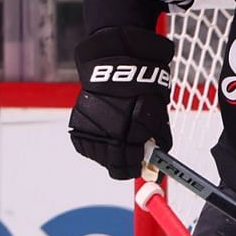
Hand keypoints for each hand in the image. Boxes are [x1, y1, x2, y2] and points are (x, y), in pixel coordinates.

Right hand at [68, 26, 173, 179]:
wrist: (115, 66)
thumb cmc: (141, 89)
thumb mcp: (158, 115)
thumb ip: (159, 140)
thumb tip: (160, 159)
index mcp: (125, 136)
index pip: (128, 167)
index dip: (136, 168)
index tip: (141, 166)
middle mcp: (103, 135)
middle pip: (112, 165)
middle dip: (124, 162)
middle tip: (132, 156)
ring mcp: (87, 130)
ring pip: (99, 156)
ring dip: (109, 152)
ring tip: (119, 138)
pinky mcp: (76, 124)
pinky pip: (86, 144)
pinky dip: (96, 142)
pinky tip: (105, 132)